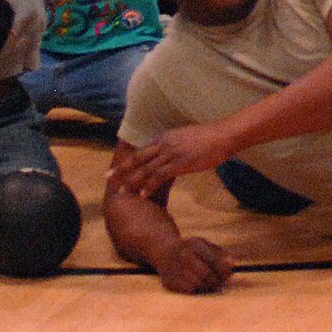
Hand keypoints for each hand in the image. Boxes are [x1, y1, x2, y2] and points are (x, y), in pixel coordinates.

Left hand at [109, 123, 235, 194]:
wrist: (223, 136)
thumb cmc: (208, 138)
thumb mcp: (185, 138)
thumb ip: (173, 145)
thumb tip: (166, 155)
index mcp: (165, 137)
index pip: (141, 150)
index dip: (127, 160)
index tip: (116, 168)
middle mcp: (164, 144)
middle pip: (138, 158)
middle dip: (122, 169)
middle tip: (108, 178)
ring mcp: (171, 153)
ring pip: (146, 169)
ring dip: (132, 181)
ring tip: (122, 191)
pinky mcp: (180, 163)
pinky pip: (160, 176)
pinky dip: (149, 186)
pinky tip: (143, 194)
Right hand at [151, 236, 234, 294]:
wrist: (165, 252)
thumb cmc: (193, 251)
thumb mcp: (206, 247)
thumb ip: (221, 255)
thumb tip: (233, 265)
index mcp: (194, 244)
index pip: (213, 259)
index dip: (223, 269)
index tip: (229, 273)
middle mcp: (182, 254)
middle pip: (206, 274)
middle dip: (215, 280)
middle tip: (218, 281)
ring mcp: (174, 268)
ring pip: (197, 284)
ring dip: (205, 286)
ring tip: (206, 282)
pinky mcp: (168, 282)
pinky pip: (188, 291)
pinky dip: (194, 290)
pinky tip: (194, 284)